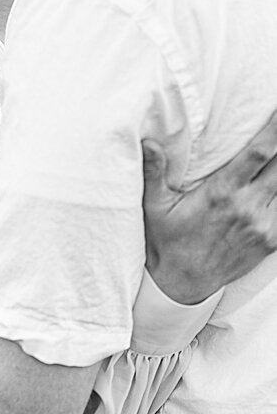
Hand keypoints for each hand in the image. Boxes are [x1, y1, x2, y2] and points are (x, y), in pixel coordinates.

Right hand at [143, 107, 276, 303]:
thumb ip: (155, 172)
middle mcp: (248, 207)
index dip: (274, 131)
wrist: (183, 282)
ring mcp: (264, 225)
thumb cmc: (166, 240)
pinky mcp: (272, 240)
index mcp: (221, 193)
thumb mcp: (154, 206)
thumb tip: (149, 142)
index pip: (257, 154)